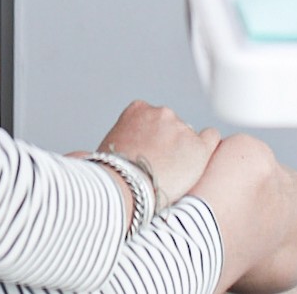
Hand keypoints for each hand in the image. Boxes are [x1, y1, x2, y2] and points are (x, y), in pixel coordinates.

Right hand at [95, 101, 220, 205]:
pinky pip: (211, 139)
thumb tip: (85, 156)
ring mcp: (181, 128)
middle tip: (159, 169)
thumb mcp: (106, 147)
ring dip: (184, 152)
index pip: (154, 118)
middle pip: (172, 126)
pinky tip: (199, 162)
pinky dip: (207, 148)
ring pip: (189, 137)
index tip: (149, 153)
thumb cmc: (110, 173)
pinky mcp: (198, 147)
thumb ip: (116, 141)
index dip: (153, 137)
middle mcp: (162, 113)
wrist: (124, 186)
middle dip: (169, 144)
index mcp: (138, 110)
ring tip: (172, 175)